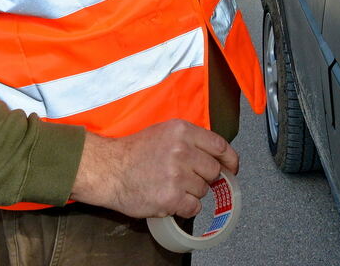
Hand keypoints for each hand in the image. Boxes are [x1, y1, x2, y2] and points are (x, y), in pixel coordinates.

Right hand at [71, 119, 239, 217]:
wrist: (108, 170)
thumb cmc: (134, 152)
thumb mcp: (165, 132)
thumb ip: (191, 140)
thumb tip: (217, 156)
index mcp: (183, 131)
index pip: (220, 146)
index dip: (230, 160)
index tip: (231, 169)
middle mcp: (182, 150)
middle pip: (213, 170)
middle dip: (205, 178)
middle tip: (188, 179)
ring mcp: (177, 175)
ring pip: (203, 190)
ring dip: (192, 193)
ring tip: (172, 187)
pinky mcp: (170, 197)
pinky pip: (193, 207)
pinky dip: (186, 208)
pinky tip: (172, 200)